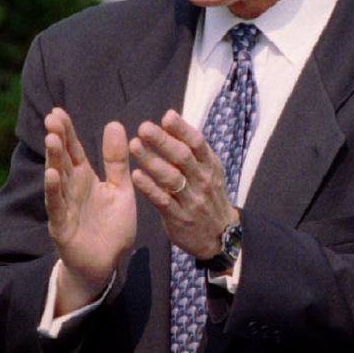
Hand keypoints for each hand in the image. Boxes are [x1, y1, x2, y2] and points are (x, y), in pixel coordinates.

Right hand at [44, 109, 135, 312]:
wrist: (107, 264)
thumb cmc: (112, 227)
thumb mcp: (120, 189)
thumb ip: (117, 161)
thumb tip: (114, 123)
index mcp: (85, 179)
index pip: (73, 150)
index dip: (66, 132)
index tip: (58, 111)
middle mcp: (71, 189)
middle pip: (62, 160)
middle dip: (57, 139)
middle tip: (52, 117)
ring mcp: (64, 207)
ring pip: (57, 179)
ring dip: (53, 160)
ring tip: (51, 139)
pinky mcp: (62, 227)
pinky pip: (57, 207)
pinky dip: (53, 191)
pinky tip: (52, 175)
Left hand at [130, 110, 236, 258]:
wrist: (219, 236)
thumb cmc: (208, 196)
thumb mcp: (208, 171)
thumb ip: (192, 150)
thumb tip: (171, 119)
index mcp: (210, 166)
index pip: (197, 143)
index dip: (182, 129)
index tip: (166, 116)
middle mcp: (202, 180)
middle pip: (182, 157)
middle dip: (163, 141)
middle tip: (144, 127)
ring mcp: (191, 200)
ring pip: (171, 178)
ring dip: (152, 161)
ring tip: (134, 146)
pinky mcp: (179, 218)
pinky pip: (163, 201)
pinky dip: (150, 188)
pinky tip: (136, 176)